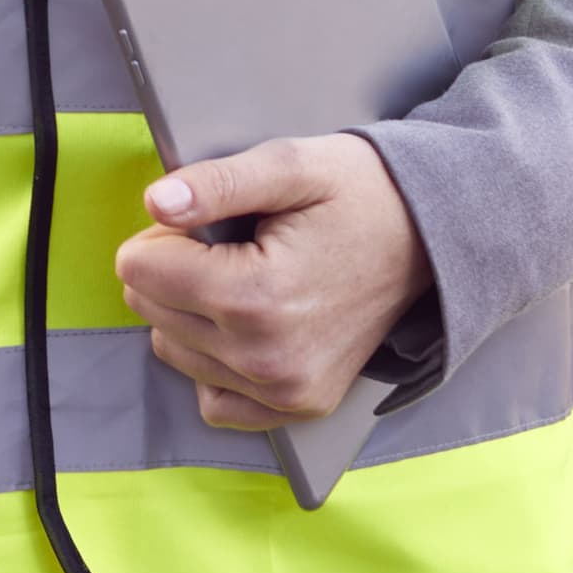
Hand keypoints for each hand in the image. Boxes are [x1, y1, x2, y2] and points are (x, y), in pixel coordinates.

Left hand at [113, 133, 432, 430]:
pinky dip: (213, 362)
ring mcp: (285, 391)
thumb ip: (216, 183)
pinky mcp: (298, 408)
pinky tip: (245, 324)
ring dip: (190, 312)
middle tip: (232, 242)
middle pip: (150, 308)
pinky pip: (213, 399)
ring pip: (172, 350)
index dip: (163, 232)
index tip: (205, 218)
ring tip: (246, 276)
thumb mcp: (291, 165)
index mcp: (258, 296)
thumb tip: (156, 202)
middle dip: (173, 268)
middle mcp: (268, 358)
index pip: (139, 269)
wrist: (432, 239)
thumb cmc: (360, 194)